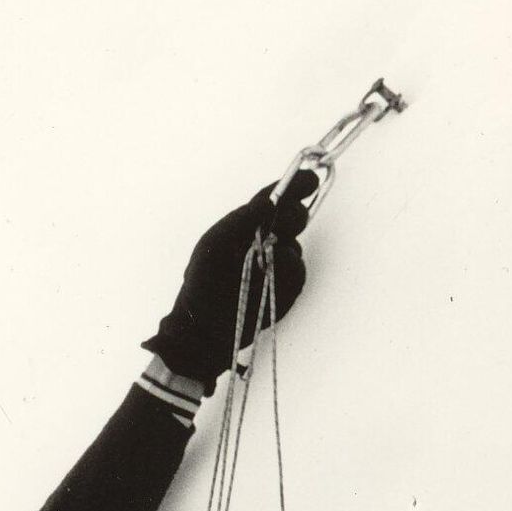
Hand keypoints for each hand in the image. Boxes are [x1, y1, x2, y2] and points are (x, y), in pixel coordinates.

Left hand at [143, 168, 317, 387]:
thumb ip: (242, 220)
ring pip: (297, 246)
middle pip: (292, 217)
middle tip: (287, 225)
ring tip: (263, 266)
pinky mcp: (286, 288)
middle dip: (293, 216)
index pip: (272, 199)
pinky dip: (288, 275)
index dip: (292, 187)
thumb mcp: (214, 245)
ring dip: (285, 251)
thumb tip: (270, 200)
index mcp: (244, 227)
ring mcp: (276, 265)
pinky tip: (270, 283)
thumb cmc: (202, 286)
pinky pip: (299, 272)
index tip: (309, 180)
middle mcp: (263, 242)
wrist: (205, 331)